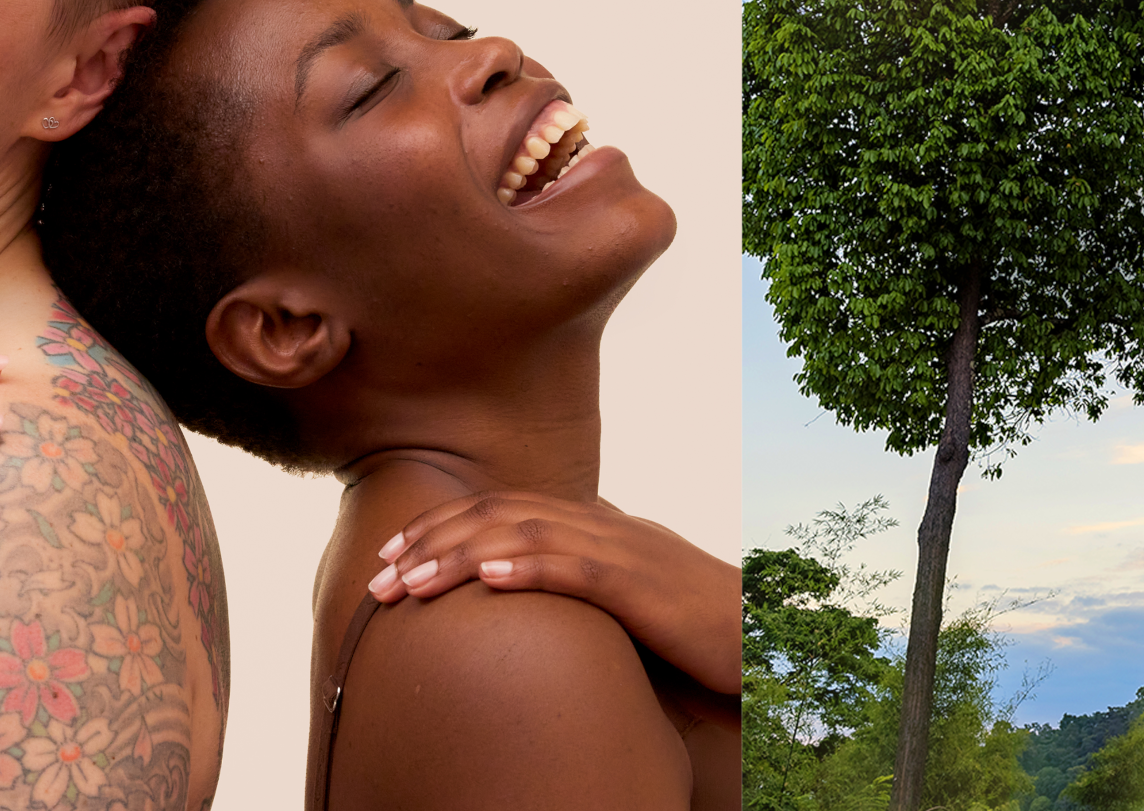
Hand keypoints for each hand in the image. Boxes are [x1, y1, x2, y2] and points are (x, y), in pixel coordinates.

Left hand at [370, 492, 739, 694]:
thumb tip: (527, 580)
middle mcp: (604, 526)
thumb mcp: (630, 594)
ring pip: (527, 535)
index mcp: (597, 525)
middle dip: (433, 542)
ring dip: (460, 556)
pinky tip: (490, 576)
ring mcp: (625, 551)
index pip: (505, 508)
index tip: (392, 553)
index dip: (443, 525)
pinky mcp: (644, 585)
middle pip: (502, 513)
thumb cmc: (698, 624)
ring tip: (411, 582)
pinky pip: (579, 569)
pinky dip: (530, 566)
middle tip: (378, 576)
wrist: (766, 634)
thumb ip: (584, 578)